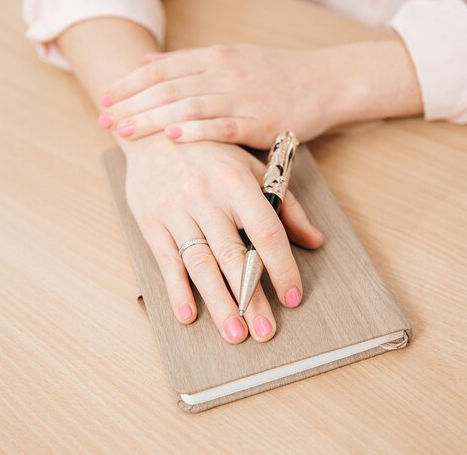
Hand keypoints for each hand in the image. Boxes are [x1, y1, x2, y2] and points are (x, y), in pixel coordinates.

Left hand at [98, 44, 351, 147]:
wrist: (325, 82)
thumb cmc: (278, 74)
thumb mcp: (232, 57)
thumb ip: (190, 61)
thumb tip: (148, 62)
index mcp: (216, 57)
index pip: (163, 69)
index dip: (131, 84)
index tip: (105, 99)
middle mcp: (225, 73)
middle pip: (169, 88)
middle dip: (132, 104)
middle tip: (104, 120)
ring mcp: (243, 97)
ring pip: (190, 106)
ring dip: (154, 118)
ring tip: (125, 130)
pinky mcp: (261, 121)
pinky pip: (224, 126)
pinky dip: (198, 131)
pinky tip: (174, 138)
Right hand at [123, 133, 322, 342]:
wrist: (152, 132)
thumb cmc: (211, 153)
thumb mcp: (253, 169)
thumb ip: (285, 205)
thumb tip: (315, 240)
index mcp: (236, 183)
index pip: (266, 231)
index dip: (281, 266)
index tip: (292, 296)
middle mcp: (205, 198)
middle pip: (232, 256)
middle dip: (251, 298)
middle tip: (264, 331)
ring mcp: (176, 211)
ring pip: (201, 264)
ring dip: (219, 303)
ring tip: (235, 333)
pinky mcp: (151, 223)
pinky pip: (166, 261)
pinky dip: (177, 290)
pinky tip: (188, 316)